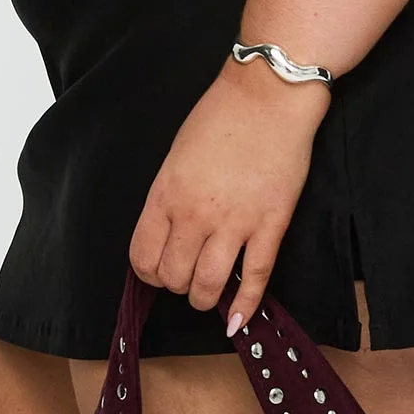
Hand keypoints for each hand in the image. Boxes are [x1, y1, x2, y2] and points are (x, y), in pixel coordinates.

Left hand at [128, 54, 330, 335]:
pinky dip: (245, 306)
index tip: (159, 269)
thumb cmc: (221, 114)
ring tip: (209, 293)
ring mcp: (235, 222)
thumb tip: (171, 230)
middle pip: (173, 277)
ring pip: (208, 287)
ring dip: (205, 298)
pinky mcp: (271, 224)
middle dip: (177, 284)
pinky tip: (238, 320)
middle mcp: (195, 214)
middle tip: (188, 272)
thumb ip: (170, 195)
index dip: (149, 272)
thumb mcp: (178, 153)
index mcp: (166, 194)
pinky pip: (255, 278)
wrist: (269, 93)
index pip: (143, 257)